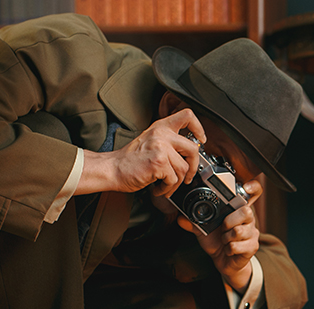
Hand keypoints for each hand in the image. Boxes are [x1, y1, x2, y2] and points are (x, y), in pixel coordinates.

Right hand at [78, 108, 205, 195]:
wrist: (112, 169)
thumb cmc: (129, 160)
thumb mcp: (150, 142)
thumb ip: (168, 142)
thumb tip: (189, 154)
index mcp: (160, 127)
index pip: (186, 115)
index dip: (198, 127)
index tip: (201, 139)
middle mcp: (161, 134)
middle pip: (193, 149)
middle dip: (194, 167)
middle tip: (188, 176)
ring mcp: (160, 147)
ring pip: (184, 168)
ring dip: (176, 182)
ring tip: (165, 185)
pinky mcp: (158, 162)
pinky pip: (174, 179)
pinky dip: (167, 188)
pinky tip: (157, 187)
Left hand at [180, 178, 263, 291]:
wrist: (224, 261)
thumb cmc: (217, 241)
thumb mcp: (203, 229)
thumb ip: (193, 222)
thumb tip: (181, 218)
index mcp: (238, 210)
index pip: (254, 193)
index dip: (252, 187)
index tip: (246, 188)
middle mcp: (249, 219)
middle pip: (246, 212)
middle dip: (229, 222)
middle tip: (223, 228)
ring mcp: (252, 233)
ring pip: (240, 231)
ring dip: (226, 238)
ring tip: (224, 240)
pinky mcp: (252, 247)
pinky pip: (237, 246)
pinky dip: (228, 249)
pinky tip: (228, 249)